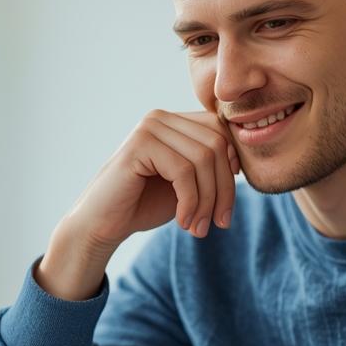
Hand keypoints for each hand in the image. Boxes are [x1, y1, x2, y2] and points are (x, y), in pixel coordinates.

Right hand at [37, 110, 238, 299]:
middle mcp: (161, 117)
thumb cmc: (143, 205)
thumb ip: (210, 167)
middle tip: (219, 223)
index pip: (221, 133)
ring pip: (204, 159)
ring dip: (207, 201)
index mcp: (173, 121)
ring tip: (199, 228)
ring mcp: (149, 128)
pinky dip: (191, 202)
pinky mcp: (139, 145)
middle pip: (217, 144)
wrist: (101, 225)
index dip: (232, 169)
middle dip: (224, 190)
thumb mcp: (186, 184)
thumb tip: (243, 162)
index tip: (226, 207)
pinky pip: (184, 171)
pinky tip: (183, 222)